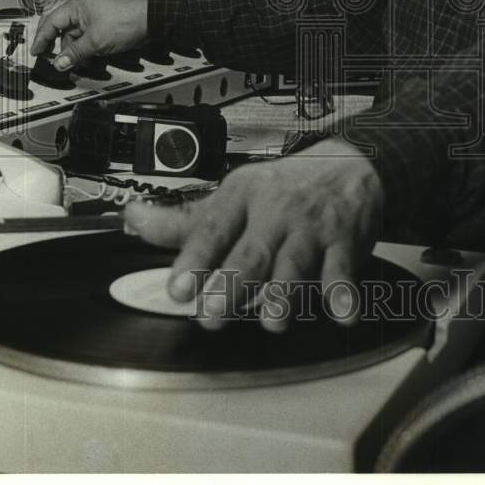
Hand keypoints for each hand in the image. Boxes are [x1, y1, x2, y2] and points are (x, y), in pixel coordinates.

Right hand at [30, 0, 148, 69]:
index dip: (41, 39)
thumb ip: (74, 53)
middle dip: (58, 46)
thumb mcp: (95, 41)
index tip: (37, 53)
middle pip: (61, 29)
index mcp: (76, 5)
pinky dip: (84, 48)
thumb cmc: (126, 20)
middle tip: (53, 60)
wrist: (151, 20)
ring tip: (74, 65)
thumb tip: (60, 62)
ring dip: (73, 51)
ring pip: (74, 35)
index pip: (50, 22)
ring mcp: (93, 16)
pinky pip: (86, 37)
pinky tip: (85, 60)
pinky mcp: (103, 24)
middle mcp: (82, 7)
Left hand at [123, 138, 382, 332]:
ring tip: (272, 320)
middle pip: (251, 252)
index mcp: (243, 196)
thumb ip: (185, 219)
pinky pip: (344, 270)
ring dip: (284, 293)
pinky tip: (342, 312)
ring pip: (295, 263)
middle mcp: (276, 212)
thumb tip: (132, 219)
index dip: (195, 258)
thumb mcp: (234, 195)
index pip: (214, 227)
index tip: (177, 287)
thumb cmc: (285, 187)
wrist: (352, 165)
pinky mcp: (344, 245)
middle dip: (232, 284)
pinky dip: (345, 292)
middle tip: (212, 315)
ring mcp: (311, 230)